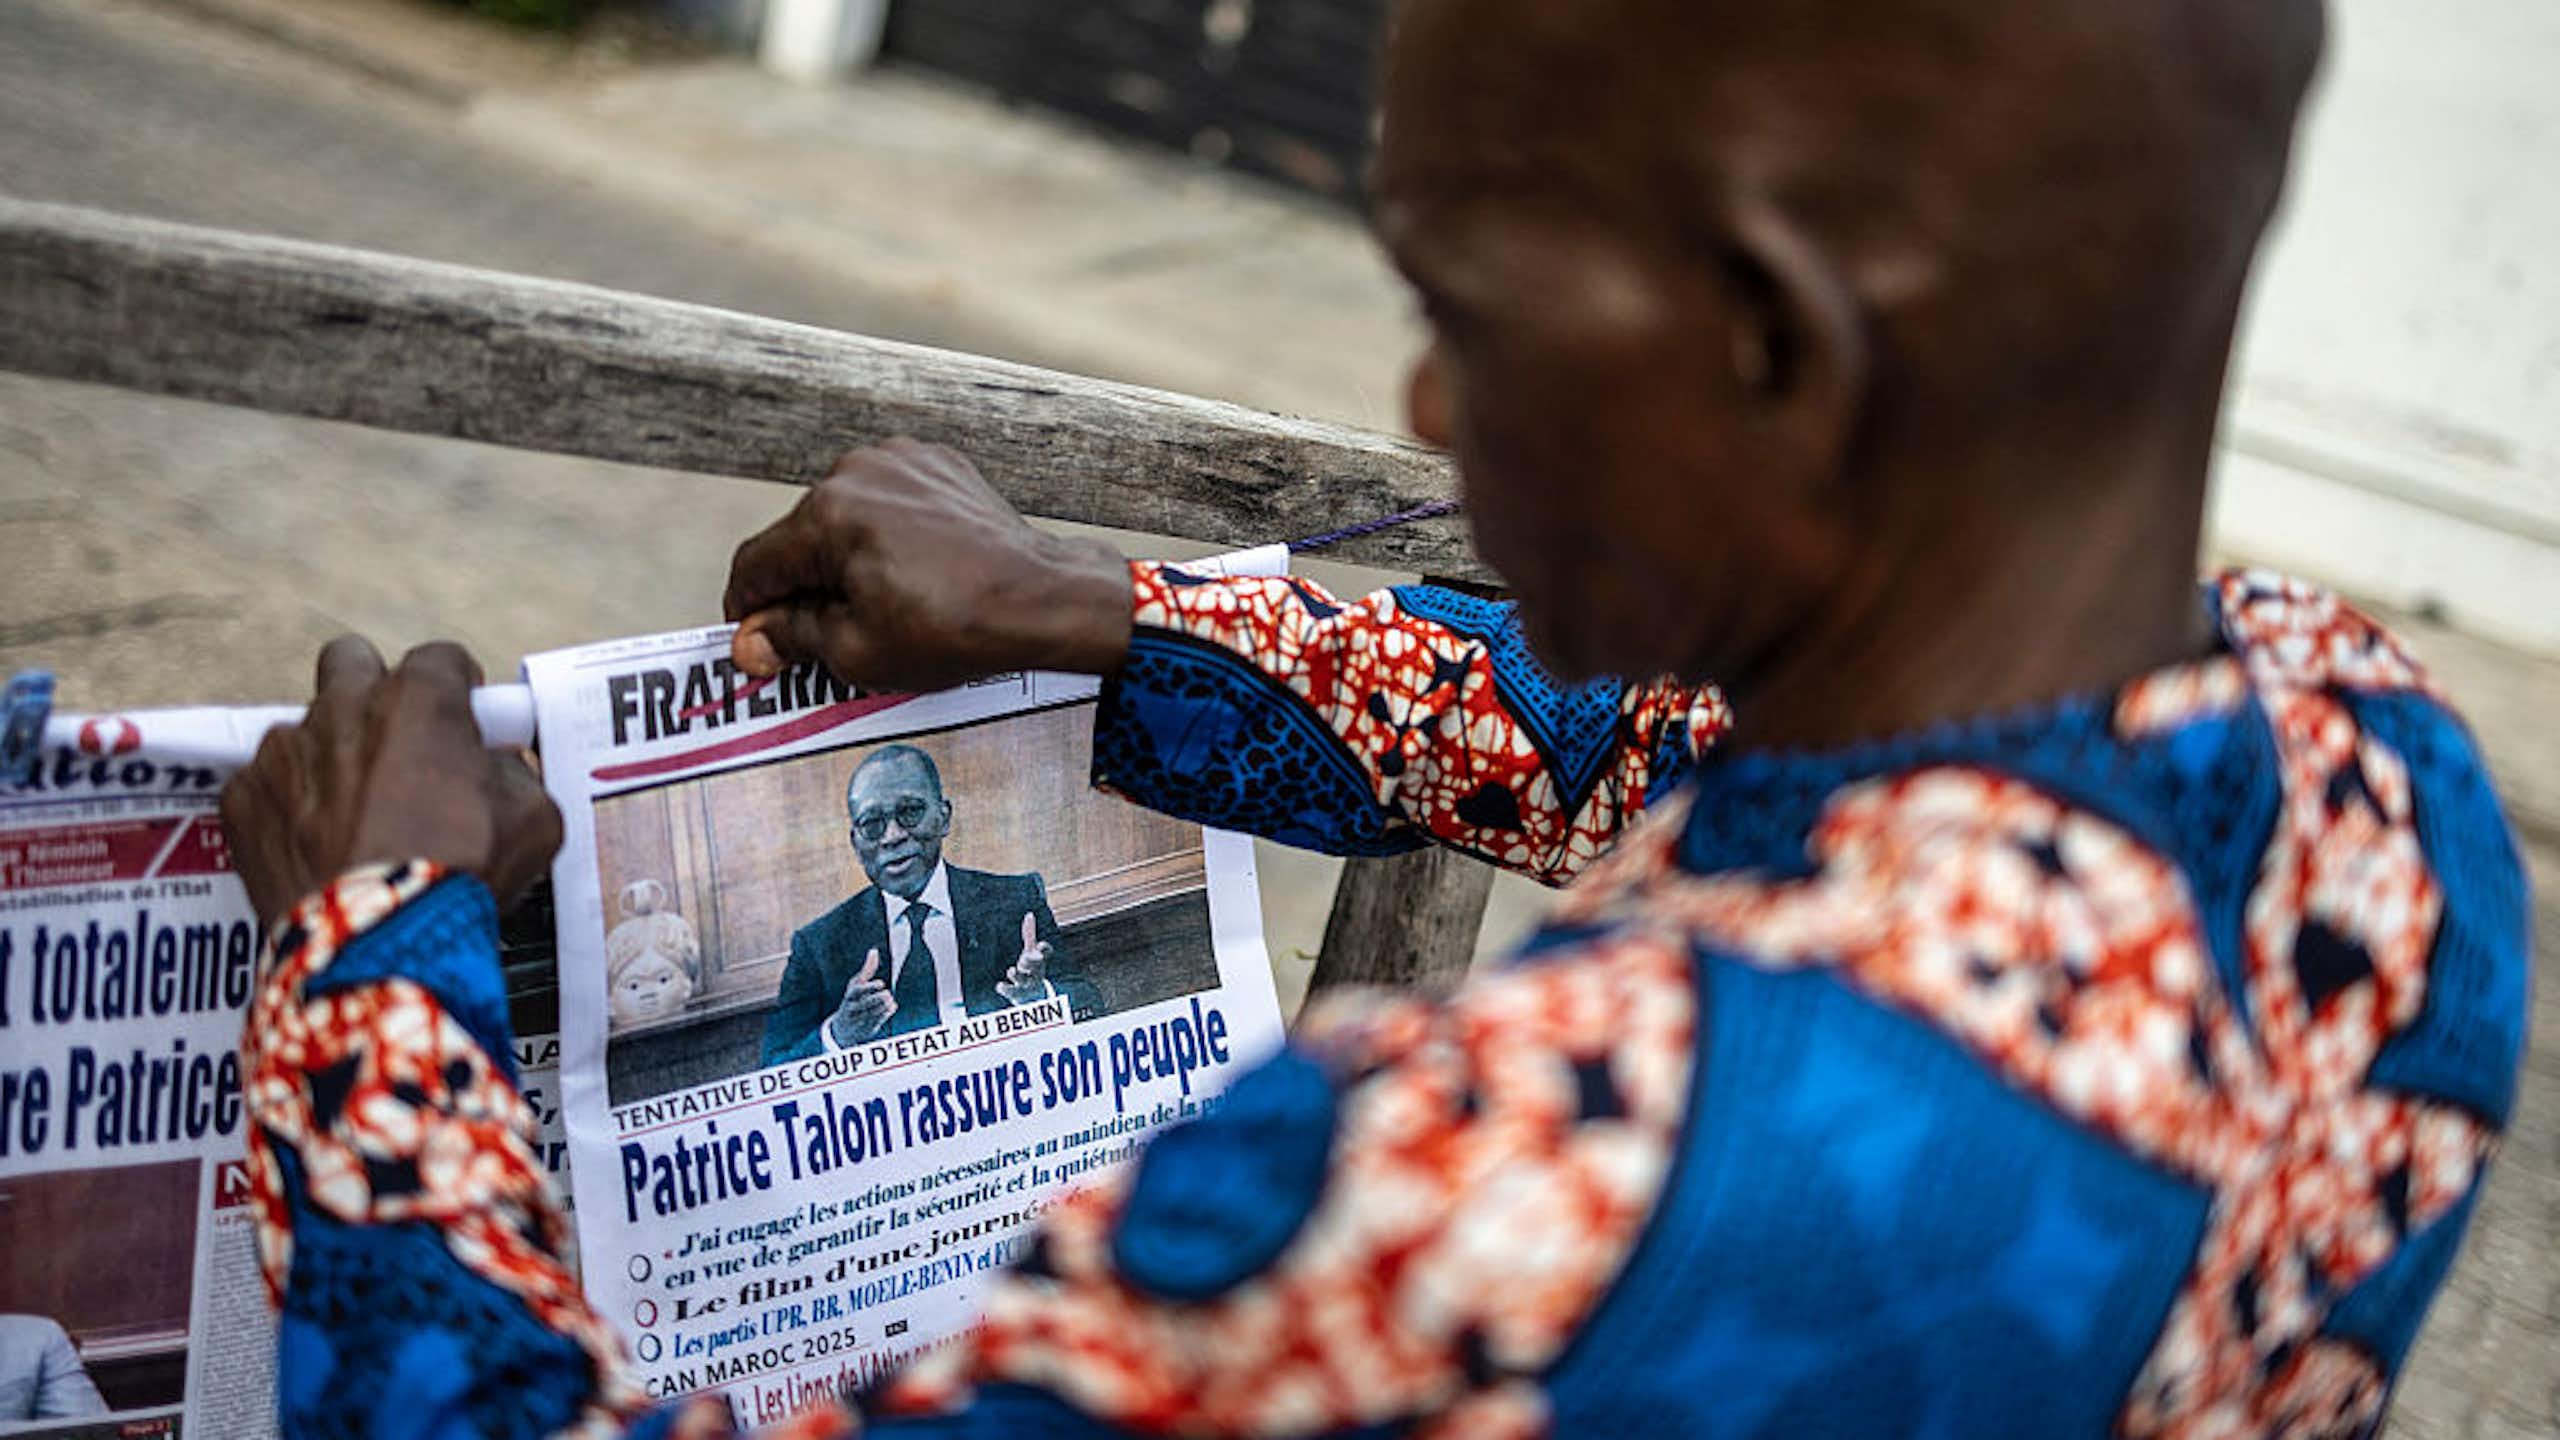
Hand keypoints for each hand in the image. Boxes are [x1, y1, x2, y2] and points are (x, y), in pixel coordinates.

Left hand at [219, 637, 560, 927]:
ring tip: (352, 815)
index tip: (462, 723)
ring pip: (304, 730)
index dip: (457, 690)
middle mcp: (343, 707)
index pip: (441, 659)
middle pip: (351, 661)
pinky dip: (285, 810)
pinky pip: (264, 788)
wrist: (379, 941)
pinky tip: (314, 848)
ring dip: (328, 757)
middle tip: (394, 745)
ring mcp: (284, 751)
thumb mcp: (532, 818)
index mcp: (418, 699)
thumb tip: (497, 769)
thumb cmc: (459, 873)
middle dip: (371, 691)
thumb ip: (514, 774)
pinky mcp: (242, 799)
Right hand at [723, 439, 1133, 691]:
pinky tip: (914, 572)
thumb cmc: (954, 628)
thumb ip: (791, 638)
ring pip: (844, 517)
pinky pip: (888, 502)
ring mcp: (901, 459)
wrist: (1044, 598)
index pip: (756, 564)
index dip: (748, 612)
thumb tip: (749, 641)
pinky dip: (887, 535)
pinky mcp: (936, 464)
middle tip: (827, 637)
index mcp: (827, 513)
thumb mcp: (857, 650)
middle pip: (800, 538)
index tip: (757, 642)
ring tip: (884, 604)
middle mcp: (857, 470)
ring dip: (846, 558)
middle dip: (804, 587)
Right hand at [830, 949, 894, 1045]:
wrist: (842, 1027)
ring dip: (882, 1007)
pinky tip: (892, 1007)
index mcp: (850, 996)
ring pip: (870, 1014)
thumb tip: (874, 951)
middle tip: (888, 994)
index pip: (857, 991)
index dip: (869, 987)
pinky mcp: (865, 1029)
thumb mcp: (856, 984)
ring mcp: (858, 1020)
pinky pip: (875, 1022)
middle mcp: (852, 1008)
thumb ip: (867, 970)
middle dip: (876, 999)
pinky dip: (884, 1014)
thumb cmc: (853, 999)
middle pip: (863, 1004)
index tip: (881, 983)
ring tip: (891, 1000)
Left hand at [996, 912, 1050, 1006]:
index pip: (1045, 953)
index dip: (1044, 950)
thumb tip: (1029, 914)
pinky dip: (1006, 989)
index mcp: (1039, 961)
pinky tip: (999, 985)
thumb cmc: (1032, 971)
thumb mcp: (1031, 953)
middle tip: (1028, 958)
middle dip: (1032, 961)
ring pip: (1023, 980)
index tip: (1040, 945)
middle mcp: (1035, 972)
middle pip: (1035, 966)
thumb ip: (1030, 935)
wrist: (1035, 999)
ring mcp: (1027, 984)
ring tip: (1011, 971)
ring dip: (1017, 975)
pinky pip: (1012, 992)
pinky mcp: (1017, 995)